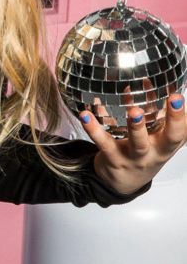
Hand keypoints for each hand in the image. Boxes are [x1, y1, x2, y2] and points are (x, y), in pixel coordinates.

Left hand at [79, 80, 185, 194]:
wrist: (125, 183)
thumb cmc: (145, 152)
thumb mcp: (157, 135)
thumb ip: (154, 110)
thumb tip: (150, 80)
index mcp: (168, 144)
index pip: (181, 130)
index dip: (182, 114)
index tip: (179, 96)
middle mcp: (155, 151)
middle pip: (170, 138)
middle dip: (174, 119)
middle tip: (174, 99)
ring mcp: (134, 157)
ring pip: (138, 143)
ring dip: (137, 126)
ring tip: (134, 110)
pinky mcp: (113, 159)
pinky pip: (103, 143)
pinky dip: (93, 129)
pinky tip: (85, 115)